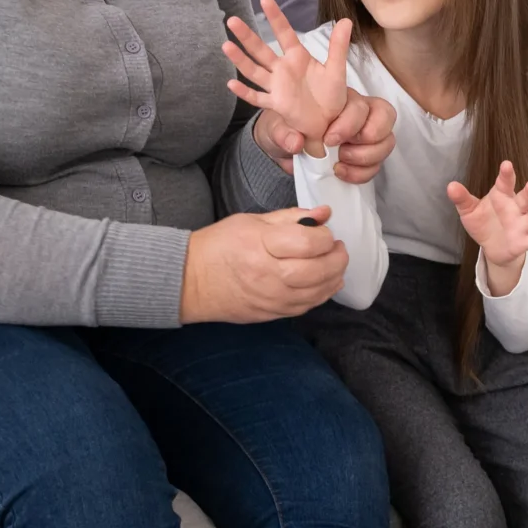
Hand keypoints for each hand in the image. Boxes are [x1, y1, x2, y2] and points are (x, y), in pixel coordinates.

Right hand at [180, 207, 348, 322]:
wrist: (190, 281)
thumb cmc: (219, 246)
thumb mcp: (252, 221)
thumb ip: (290, 218)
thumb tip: (323, 213)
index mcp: (260, 246)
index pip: (307, 242)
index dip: (325, 236)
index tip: (325, 231)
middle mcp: (267, 275)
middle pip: (318, 270)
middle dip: (337, 258)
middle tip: (338, 248)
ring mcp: (270, 298)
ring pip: (316, 293)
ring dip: (334, 278)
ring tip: (335, 264)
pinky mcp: (270, 314)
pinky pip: (305, 307)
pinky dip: (321, 294)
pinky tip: (325, 283)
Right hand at [224, 0, 351, 155]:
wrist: (330, 120)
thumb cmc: (333, 94)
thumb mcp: (337, 69)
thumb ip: (338, 46)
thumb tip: (346, 20)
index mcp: (298, 57)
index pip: (284, 33)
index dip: (276, 17)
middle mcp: (283, 69)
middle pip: (261, 50)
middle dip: (247, 36)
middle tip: (232, 20)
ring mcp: (277, 86)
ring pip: (254, 71)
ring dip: (240, 59)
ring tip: (226, 45)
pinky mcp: (276, 104)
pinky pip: (258, 97)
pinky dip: (245, 93)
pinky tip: (231, 84)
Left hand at [254, 92, 396, 186]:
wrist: (281, 148)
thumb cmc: (284, 126)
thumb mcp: (276, 126)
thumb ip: (283, 132)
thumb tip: (297, 143)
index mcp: (340, 98)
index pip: (361, 103)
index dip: (350, 123)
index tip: (329, 140)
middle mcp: (358, 114)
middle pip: (385, 118)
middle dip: (366, 139)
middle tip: (341, 153)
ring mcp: (364, 136)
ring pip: (386, 142)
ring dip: (366, 158)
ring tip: (339, 166)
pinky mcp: (363, 157)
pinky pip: (375, 165)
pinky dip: (361, 174)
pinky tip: (340, 174)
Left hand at [447, 161, 527, 297]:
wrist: (493, 248)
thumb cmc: (483, 223)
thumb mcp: (469, 211)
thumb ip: (462, 199)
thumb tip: (451, 186)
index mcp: (502, 197)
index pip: (505, 183)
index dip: (507, 174)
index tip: (506, 165)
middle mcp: (516, 208)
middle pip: (526, 198)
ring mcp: (522, 224)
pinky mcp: (525, 241)